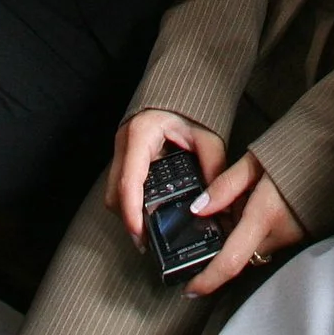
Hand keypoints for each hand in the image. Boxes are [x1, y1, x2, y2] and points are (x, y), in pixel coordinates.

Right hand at [109, 109, 227, 247]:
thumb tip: (220, 205)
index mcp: (141, 134)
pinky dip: (130, 202)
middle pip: (115, 192)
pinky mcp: (124, 156)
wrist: (178, 92)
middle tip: (147, 242)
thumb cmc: (190, 109)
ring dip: (128, 212)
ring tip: (148, 233)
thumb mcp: (207, 137)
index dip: (132, 211)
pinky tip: (146, 214)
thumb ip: (214, 168)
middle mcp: (124, 142)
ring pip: (113, 191)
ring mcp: (121, 149)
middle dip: (129, 219)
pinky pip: (119, 185)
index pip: (129, 180)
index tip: (140, 234)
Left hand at [183, 153, 308, 298]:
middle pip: (241, 254)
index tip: (190, 289)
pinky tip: (258, 203)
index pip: (231, 260)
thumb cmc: (296, 150)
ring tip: (240, 201)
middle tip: (215, 216)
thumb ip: (225, 185)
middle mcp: (280, 233)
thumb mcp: (254, 160)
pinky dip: (256, 230)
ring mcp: (293, 236)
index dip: (208, 280)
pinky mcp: (301, 233)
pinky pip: (270, 239)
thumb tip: (198, 209)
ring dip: (240, 235)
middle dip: (222, 244)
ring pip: (255, 247)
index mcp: (264, 215)